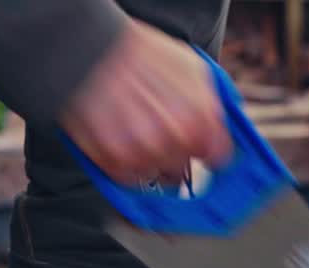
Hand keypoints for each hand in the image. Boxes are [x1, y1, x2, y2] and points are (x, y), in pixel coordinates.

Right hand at [60, 20, 231, 183]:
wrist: (91, 49)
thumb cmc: (141, 54)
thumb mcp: (192, 69)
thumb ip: (210, 106)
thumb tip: (217, 132)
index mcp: (201, 120)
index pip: (218, 158)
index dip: (208, 152)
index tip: (200, 149)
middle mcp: (175, 142)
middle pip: (183, 169)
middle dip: (175, 154)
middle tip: (159, 132)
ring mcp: (144, 154)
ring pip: (156, 175)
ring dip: (150, 161)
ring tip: (136, 133)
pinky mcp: (113, 162)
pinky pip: (129, 178)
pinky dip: (126, 165)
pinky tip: (120, 141)